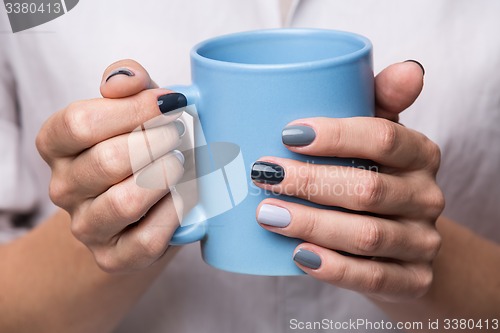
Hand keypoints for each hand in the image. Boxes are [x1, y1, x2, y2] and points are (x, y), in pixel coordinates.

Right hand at [36, 60, 186, 272]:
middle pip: (107, 161)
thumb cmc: (139, 147)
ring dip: (164, 176)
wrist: (142, 206)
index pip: (80, 122)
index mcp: (57, 145)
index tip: (170, 103)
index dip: (133, 109)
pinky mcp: (112, 257)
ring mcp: (86, 227)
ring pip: (125, 202)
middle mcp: (63, 188)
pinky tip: (182, 196)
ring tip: (181, 161)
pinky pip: (147, 239)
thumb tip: (126, 81)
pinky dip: (174, 213)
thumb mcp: (133, 107)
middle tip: (180, 133)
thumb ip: (128, 83)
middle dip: (156, 142)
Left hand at [252, 61, 444, 301]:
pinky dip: (333, 268)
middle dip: (309, 182)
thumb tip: (409, 69)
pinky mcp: (413, 279)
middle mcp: (427, 197)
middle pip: (367, 189)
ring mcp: (423, 241)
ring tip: (267, 214)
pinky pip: (373, 277)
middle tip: (263, 175)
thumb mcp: (378, 136)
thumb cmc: (376, 174)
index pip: (383, 138)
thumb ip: (382, 100)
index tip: (286, 134)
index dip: (334, 136)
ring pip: (365, 236)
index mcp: (420, 154)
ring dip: (311, 225)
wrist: (401, 238)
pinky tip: (298, 255)